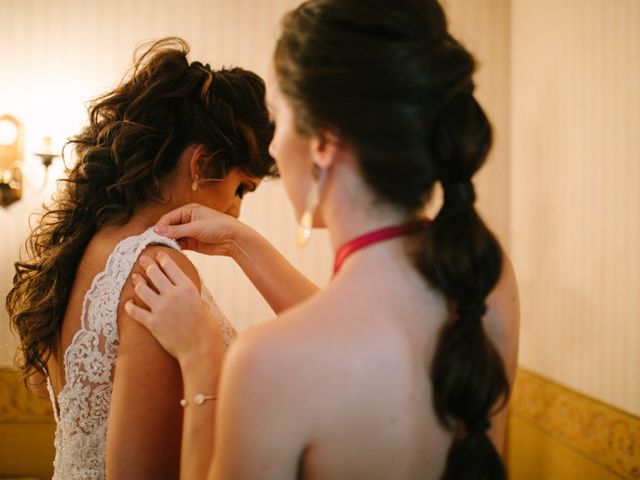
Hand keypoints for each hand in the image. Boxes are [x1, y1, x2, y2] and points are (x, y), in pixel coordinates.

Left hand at [124, 251, 224, 367]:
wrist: (200, 347)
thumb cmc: (204, 326)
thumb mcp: (201, 302)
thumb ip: (188, 293)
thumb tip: (180, 286)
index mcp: (187, 287)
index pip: (171, 266)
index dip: (162, 258)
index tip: (157, 254)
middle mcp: (173, 295)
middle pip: (154, 273)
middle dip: (147, 265)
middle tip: (142, 260)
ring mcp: (161, 308)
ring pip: (142, 289)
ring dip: (137, 282)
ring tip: (135, 278)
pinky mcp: (153, 323)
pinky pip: (135, 311)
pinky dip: (130, 306)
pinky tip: (129, 304)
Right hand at [153, 203, 242, 256]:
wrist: (235, 240)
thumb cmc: (218, 227)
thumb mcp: (195, 227)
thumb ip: (176, 230)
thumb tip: (156, 230)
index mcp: (188, 210)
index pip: (167, 218)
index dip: (159, 227)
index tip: (150, 237)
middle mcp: (186, 220)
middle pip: (168, 228)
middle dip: (161, 236)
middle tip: (151, 245)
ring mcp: (189, 232)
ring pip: (172, 238)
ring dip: (166, 244)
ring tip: (157, 251)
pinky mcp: (192, 244)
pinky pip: (179, 246)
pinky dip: (174, 250)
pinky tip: (168, 254)